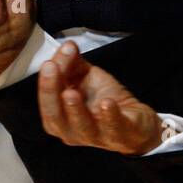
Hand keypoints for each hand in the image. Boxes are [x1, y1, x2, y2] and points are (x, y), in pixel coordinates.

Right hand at [37, 41, 160, 154]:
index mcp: (60, 119)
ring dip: (76, 110)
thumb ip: (72, 64)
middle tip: (53, 68)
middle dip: (51, 94)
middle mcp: (73, 133)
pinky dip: (110, 116)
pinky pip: (115, 129)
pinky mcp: (123, 135)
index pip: (47, 103)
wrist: (136, 121)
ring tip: (72, 92)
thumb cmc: (104, 101)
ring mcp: (98, 137)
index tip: (50, 62)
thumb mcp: (85, 79)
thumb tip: (67, 46)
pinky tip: (107, 103)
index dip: (46, 83)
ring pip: (83, 128)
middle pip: (56, 118)